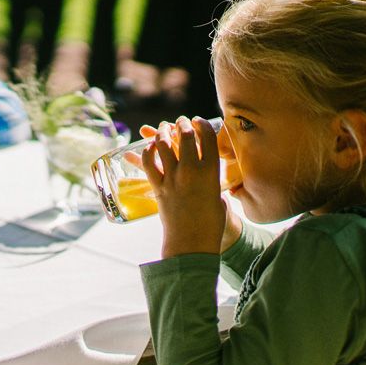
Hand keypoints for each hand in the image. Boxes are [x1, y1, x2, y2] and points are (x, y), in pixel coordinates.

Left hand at [140, 117, 226, 257]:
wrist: (192, 243)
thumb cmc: (211, 223)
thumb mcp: (218, 196)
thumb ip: (211, 179)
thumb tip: (202, 169)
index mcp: (211, 172)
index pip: (208, 137)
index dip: (203, 124)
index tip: (198, 120)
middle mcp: (191, 171)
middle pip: (185, 136)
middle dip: (183, 124)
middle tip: (181, 121)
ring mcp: (173, 178)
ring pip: (163, 144)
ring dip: (162, 132)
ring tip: (164, 128)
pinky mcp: (158, 187)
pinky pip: (148, 163)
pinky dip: (147, 152)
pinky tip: (150, 148)